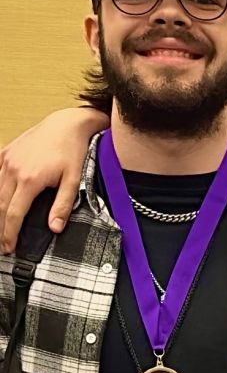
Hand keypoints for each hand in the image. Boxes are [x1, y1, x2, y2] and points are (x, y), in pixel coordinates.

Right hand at [1, 107, 110, 252]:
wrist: (66, 125)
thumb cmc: (72, 151)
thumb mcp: (73, 180)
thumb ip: (63, 205)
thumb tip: (55, 228)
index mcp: (29, 180)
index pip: (14, 213)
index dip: (10, 233)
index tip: (9, 247)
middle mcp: (12, 170)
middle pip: (0, 205)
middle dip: (0, 227)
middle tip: (3, 244)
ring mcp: (6, 160)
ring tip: (0, 227)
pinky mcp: (4, 153)